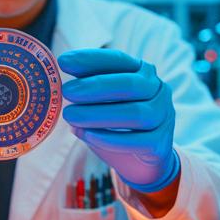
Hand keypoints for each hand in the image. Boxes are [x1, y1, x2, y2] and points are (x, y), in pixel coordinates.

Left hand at [58, 49, 179, 193]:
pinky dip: (110, 138)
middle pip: (129, 85)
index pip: (119, 60)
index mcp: (143, 72)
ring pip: (135, 113)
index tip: (63, 62)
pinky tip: (87, 135)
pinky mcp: (160, 143)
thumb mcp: (104, 103)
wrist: (142, 161)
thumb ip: (87, 91)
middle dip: (95, 87)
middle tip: (67, 91)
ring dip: (98, 114)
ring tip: (70, 116)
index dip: (90, 59)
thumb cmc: (118, 125)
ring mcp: (163, 116)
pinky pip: (137, 140)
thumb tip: (57, 85)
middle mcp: (158, 90)